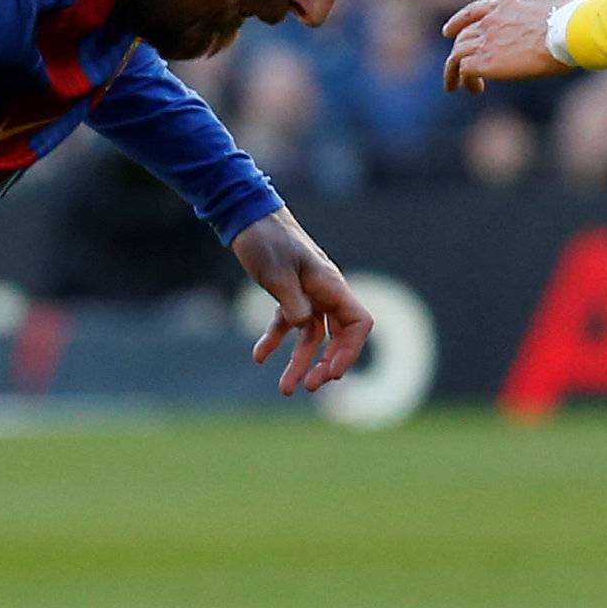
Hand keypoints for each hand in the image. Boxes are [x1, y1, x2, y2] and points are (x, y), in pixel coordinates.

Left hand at [231, 207, 372, 396]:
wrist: (247, 218)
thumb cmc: (266, 241)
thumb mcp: (278, 273)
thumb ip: (294, 302)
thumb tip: (304, 326)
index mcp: (331, 285)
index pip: (359, 324)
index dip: (350, 350)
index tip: (332, 372)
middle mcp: (324, 292)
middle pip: (339, 336)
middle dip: (327, 363)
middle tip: (310, 386)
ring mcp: (307, 294)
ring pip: (312, 335)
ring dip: (301, 361)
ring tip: (287, 389)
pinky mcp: (287, 294)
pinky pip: (288, 324)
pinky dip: (275, 340)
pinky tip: (259, 357)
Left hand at [442, 0, 577, 93]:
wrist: (571, 31)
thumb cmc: (575, 17)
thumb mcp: (556, 0)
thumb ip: (545, 7)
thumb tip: (554, 11)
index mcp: (506, 4)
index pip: (473, 12)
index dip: (458, 23)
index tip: (448, 32)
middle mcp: (491, 20)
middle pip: (463, 37)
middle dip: (458, 54)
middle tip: (460, 73)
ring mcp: (487, 40)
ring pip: (457, 55)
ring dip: (454, 72)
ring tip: (455, 87)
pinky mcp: (486, 60)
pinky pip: (465, 70)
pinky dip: (465, 80)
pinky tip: (475, 90)